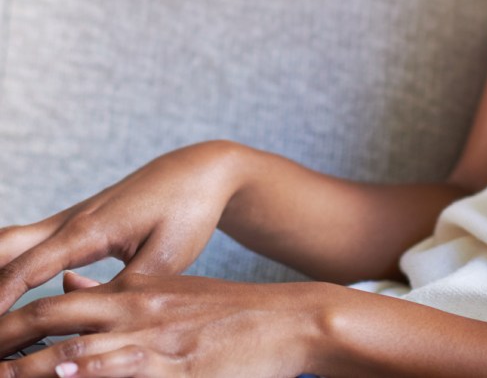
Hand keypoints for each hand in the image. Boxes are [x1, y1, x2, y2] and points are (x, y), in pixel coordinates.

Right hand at [0, 143, 242, 314]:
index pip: (26, 270)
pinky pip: (31, 246)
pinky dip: (12, 267)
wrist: (199, 172)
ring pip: (13, 242)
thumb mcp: (162, 260)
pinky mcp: (77, 226)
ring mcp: (70, 220)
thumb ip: (120, 294)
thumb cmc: (186, 210)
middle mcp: (70, 221)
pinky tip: (9, 297)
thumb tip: (84, 330)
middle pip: (5, 246)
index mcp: (87, 231)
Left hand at [0, 272, 326, 377]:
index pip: (56, 304)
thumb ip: (117, 294)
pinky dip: (93, 373)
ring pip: (80, 350)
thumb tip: (70, 288)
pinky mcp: (181, 367)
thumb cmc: (226, 312)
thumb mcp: (169, 291)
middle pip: (55, 319)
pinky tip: (67, 373)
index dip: (13, 321)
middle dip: (8, 338)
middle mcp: (136, 308)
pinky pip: (129, 370)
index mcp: (132, 291)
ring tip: (0, 374)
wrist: (285, 318)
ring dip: (33, 367)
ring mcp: (156, 338)